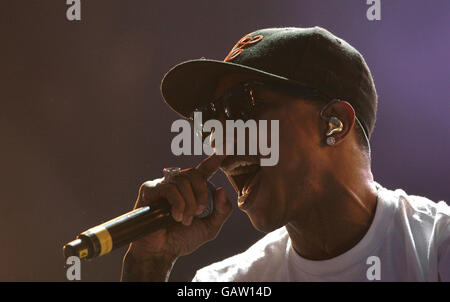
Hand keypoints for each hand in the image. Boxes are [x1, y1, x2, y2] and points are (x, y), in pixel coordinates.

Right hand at [121, 154, 231, 280]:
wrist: (162, 252)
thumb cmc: (183, 239)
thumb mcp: (210, 227)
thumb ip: (221, 210)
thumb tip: (221, 189)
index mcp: (191, 190)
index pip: (203, 170)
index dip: (212, 160)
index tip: (223, 150)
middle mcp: (177, 184)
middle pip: (194, 174)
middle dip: (201, 194)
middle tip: (198, 212)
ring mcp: (162, 185)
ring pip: (182, 181)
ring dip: (188, 203)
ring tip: (184, 219)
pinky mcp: (150, 190)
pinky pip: (169, 188)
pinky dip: (177, 203)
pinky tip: (175, 216)